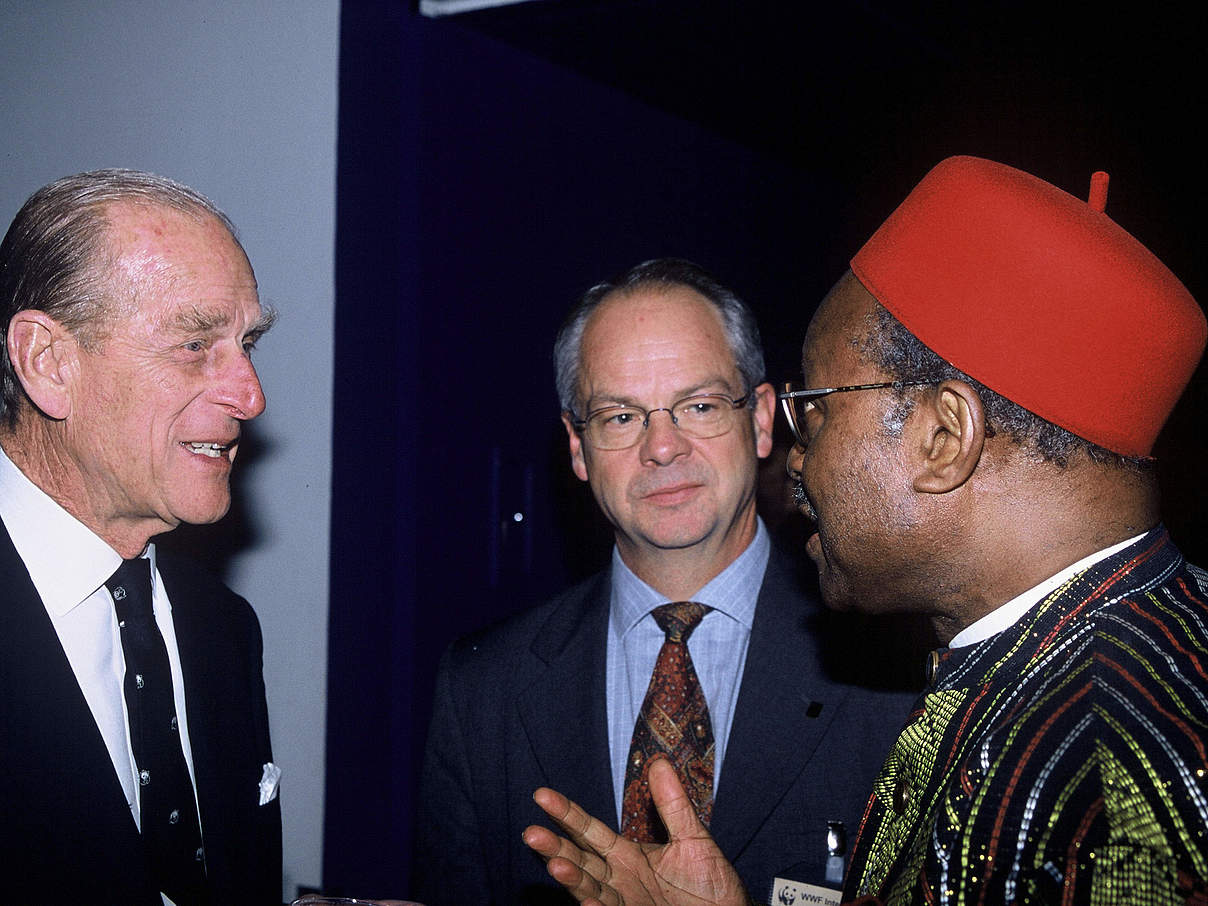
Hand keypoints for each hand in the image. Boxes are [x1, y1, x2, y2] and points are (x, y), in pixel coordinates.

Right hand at [523, 756, 747, 905]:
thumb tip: (659, 761)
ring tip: (555, 865)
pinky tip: (588, 901)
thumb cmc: (712, 884)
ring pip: (589, 889)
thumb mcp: (693, 839)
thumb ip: (673, 805)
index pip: (589, 830)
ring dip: (571, 879)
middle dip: (554, 847)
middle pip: (579, 860)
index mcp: (627, 856)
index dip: (566, 813)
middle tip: (530, 833)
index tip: (541, 795)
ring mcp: (624, 903)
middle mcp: (619, 880)